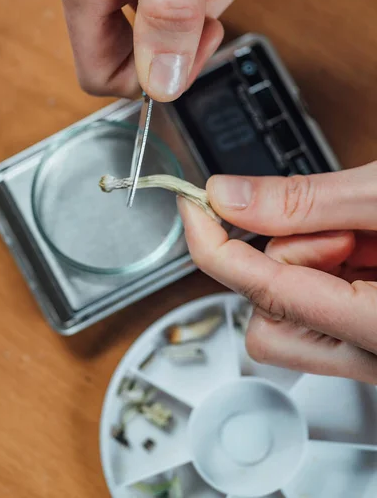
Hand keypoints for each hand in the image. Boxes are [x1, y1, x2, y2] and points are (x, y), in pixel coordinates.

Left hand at [178, 162, 376, 384]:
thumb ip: (306, 203)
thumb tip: (230, 197)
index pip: (266, 294)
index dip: (215, 247)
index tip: (193, 209)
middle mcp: (371, 354)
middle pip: (268, 321)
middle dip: (278, 264)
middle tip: (331, 230)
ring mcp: (368, 349)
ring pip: (287, 310)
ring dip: (306, 262)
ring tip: (360, 237)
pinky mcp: (365, 332)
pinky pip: (314, 303)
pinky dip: (323, 266)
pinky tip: (362, 247)